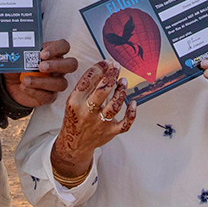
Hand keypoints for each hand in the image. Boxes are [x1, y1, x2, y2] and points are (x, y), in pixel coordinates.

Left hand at [4, 39, 76, 107]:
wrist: (10, 83)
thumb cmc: (18, 66)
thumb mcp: (19, 56)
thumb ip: (22, 52)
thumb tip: (20, 50)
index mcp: (54, 54)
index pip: (64, 46)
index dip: (56, 49)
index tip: (42, 54)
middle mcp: (59, 68)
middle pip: (71, 65)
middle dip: (57, 65)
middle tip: (41, 67)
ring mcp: (56, 83)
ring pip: (61, 84)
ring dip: (43, 82)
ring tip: (25, 79)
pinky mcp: (49, 96)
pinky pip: (48, 96)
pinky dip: (34, 92)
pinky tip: (23, 87)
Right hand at [50, 61, 135, 179]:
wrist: (74, 144)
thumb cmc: (76, 118)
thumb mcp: (74, 101)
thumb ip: (87, 87)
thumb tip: (104, 68)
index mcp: (75, 102)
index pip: (88, 80)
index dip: (99, 68)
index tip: (106, 62)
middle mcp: (88, 112)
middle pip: (102, 91)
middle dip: (111, 75)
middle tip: (116, 66)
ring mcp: (100, 124)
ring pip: (115, 105)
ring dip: (121, 91)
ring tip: (123, 81)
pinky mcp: (110, 132)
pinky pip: (125, 124)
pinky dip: (131, 113)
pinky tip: (133, 102)